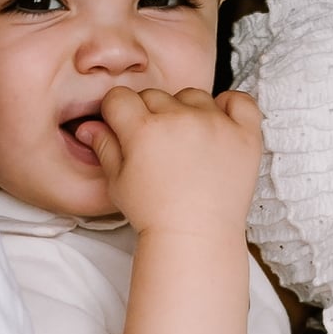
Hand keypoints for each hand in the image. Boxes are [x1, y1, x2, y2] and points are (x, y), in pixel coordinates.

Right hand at [85, 86, 261, 235]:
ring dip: (186, 111)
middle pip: (155, 95)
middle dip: (150, 115)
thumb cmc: (154, 214)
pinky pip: (239, 101)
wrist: (196, 237)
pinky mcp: (244, 135)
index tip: (124, 127)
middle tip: (156, 146)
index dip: (117, 113)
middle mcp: (179, 120)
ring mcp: (215, 124)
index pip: (120, 97)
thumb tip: (88, 126)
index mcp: (143, 130)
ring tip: (187, 142)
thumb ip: (104, 147)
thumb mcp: (118, 182)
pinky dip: (229, 107)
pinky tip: (219, 123)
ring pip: (193, 95)